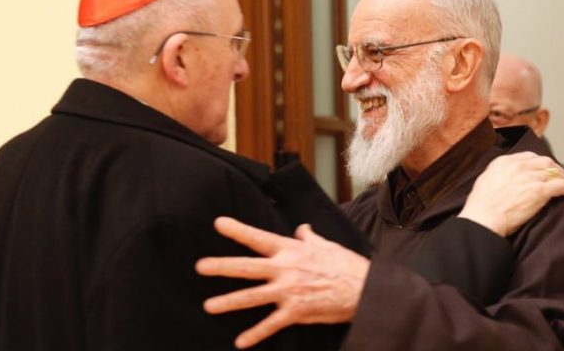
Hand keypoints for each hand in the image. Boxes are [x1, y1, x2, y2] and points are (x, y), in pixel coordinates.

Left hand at [195, 217, 369, 348]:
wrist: (364, 288)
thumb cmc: (344, 264)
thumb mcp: (325, 244)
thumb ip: (308, 237)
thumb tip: (301, 228)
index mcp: (290, 250)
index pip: (258, 238)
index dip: (238, 230)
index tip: (218, 223)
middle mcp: (284, 269)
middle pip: (246, 267)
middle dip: (221, 266)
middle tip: (200, 266)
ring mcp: (288, 292)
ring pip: (252, 297)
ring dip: (229, 301)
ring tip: (209, 306)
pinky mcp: (295, 312)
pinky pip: (271, 325)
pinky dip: (255, 335)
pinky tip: (240, 342)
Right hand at [458, 152, 563, 236]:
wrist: (483, 218)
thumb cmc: (481, 206)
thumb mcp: (486, 180)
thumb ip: (499, 174)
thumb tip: (507, 176)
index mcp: (504, 162)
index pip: (530, 157)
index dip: (542, 163)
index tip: (548, 170)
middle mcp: (518, 166)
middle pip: (545, 162)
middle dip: (558, 169)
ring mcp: (530, 177)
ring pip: (556, 173)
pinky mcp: (540, 191)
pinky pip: (561, 186)